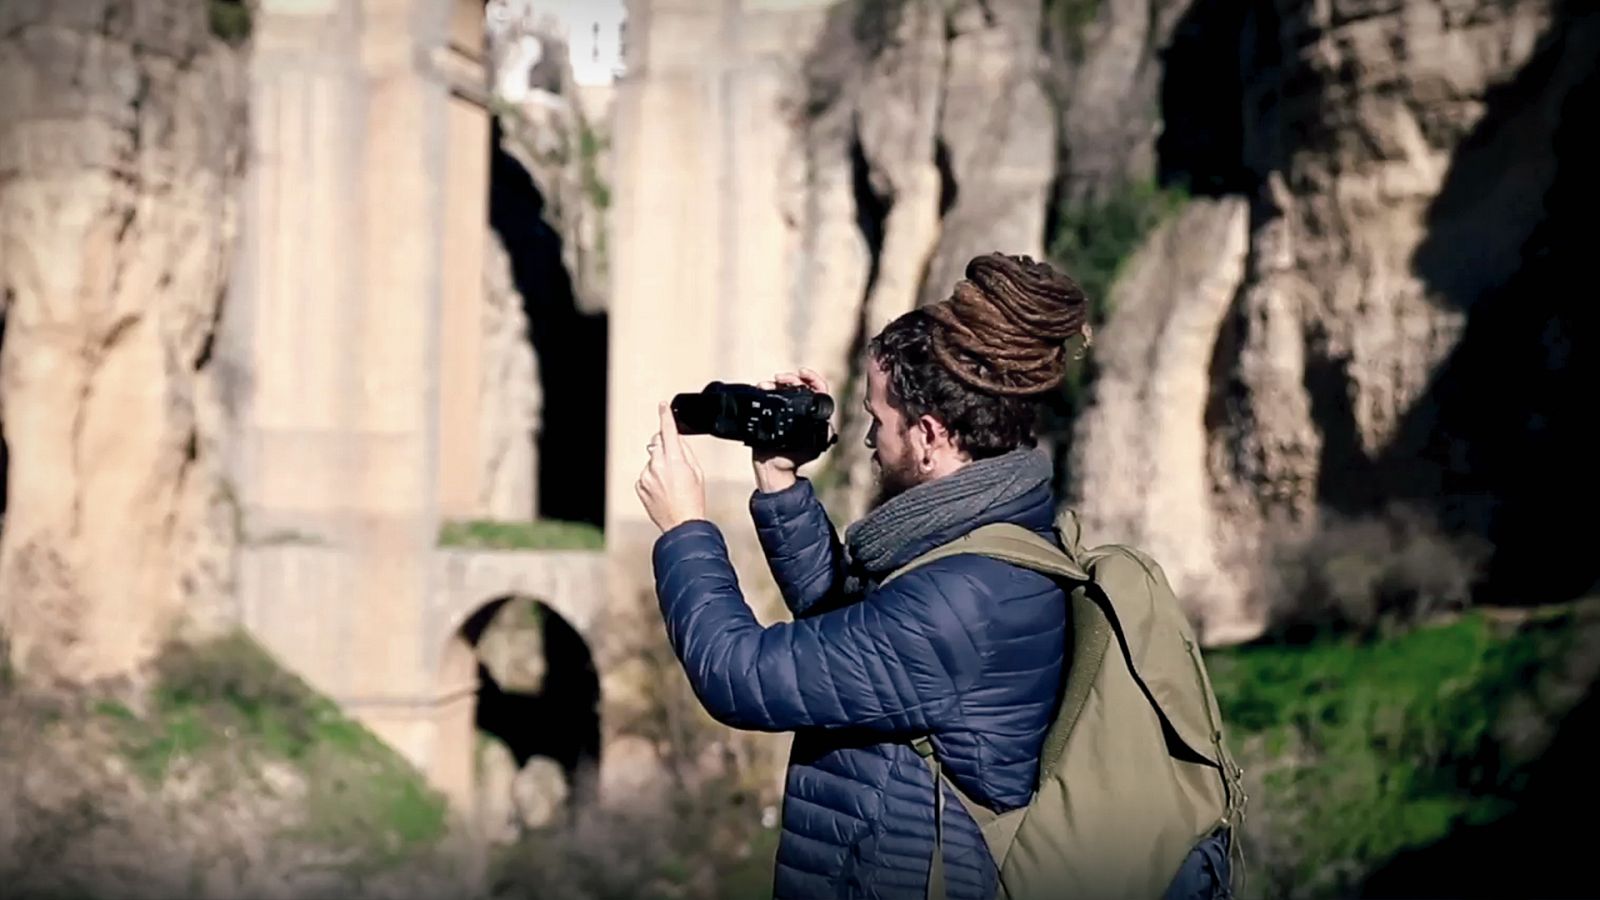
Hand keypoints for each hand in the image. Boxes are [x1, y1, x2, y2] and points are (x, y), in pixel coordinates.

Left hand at [636, 401, 706, 532]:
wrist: (681, 524)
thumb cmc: (693, 500)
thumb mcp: (697, 472)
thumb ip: (685, 452)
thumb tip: (677, 441)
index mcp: (674, 459)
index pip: (668, 430)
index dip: (665, 415)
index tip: (662, 405)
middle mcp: (657, 465)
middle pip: (657, 442)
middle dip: (664, 445)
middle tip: (675, 460)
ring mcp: (646, 476)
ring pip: (651, 460)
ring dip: (659, 465)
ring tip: (671, 484)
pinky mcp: (639, 486)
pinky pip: (646, 474)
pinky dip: (653, 478)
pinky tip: (663, 491)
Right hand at [753, 367, 833, 492]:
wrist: (774, 467)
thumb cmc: (796, 458)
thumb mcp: (814, 448)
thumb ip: (823, 436)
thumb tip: (829, 426)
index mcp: (815, 414)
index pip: (819, 389)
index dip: (812, 378)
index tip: (802, 373)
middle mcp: (801, 408)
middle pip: (799, 384)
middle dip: (790, 378)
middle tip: (781, 379)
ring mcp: (786, 408)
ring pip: (784, 388)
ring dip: (776, 383)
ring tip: (768, 384)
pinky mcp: (772, 411)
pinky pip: (770, 396)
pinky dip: (767, 390)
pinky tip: (763, 388)